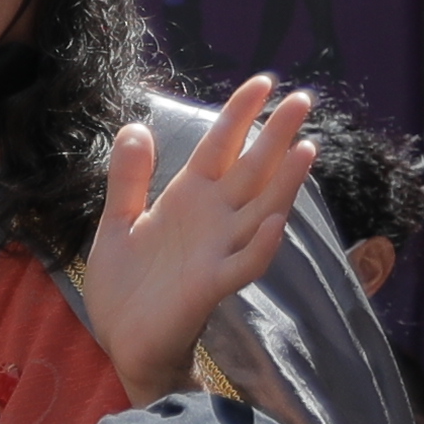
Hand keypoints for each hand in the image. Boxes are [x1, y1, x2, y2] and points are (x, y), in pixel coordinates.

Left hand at [93, 81, 317, 404]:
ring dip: (284, 184)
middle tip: (303, 99)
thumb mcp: (117, 224)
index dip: (239, 115)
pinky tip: (277, 222)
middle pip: (251, 170)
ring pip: (260, 211)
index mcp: (188, 200)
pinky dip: (262, 245)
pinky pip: (245, 264)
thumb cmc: (128, 287)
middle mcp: (212, 220)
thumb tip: (134, 127)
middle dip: (275, 136)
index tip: (263, 81)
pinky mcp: (212, 287)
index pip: (219, 148)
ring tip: (305, 149)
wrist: (124, 342)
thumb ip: (128, 179)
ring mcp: (217, 252)